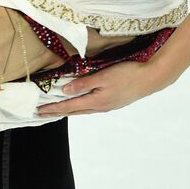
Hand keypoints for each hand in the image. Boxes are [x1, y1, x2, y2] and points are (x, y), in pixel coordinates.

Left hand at [36, 60, 161, 116]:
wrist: (150, 79)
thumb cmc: (127, 74)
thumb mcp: (103, 76)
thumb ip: (83, 84)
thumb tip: (65, 91)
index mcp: (95, 101)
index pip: (68, 106)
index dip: (52, 108)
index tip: (39, 111)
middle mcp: (99, 107)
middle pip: (73, 111)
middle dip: (56, 112)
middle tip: (41, 114)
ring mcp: (107, 106)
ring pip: (82, 111)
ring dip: (68, 111)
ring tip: (56, 111)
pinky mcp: (113, 103)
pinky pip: (90, 108)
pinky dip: (79, 108)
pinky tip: (79, 106)